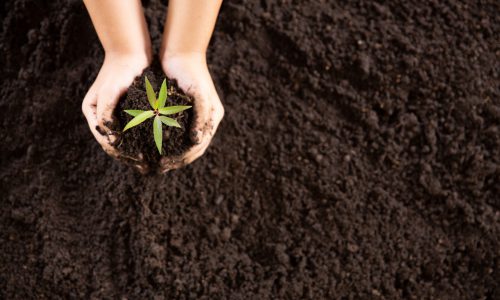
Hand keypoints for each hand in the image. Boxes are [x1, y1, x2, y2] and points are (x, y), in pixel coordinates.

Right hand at [82, 52, 149, 171]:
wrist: (130, 51)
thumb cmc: (119, 70)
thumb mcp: (110, 92)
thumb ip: (106, 114)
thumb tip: (110, 139)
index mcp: (92, 112)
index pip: (105, 140)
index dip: (121, 153)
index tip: (139, 159)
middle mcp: (101, 115)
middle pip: (114, 143)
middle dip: (129, 156)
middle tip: (146, 166)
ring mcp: (114, 113)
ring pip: (125, 139)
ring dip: (136, 151)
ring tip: (152, 162)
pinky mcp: (128, 110)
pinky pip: (134, 129)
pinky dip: (143, 139)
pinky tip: (155, 147)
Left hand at [159, 52, 223, 171]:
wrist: (182, 52)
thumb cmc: (191, 72)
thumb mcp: (198, 94)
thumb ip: (201, 117)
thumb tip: (197, 141)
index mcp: (212, 118)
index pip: (199, 146)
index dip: (184, 157)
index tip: (166, 163)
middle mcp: (204, 120)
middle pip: (192, 148)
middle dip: (177, 159)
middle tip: (159, 167)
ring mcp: (193, 116)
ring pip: (182, 142)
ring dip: (171, 153)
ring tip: (156, 162)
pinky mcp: (181, 111)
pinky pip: (174, 132)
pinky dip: (165, 141)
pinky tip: (152, 145)